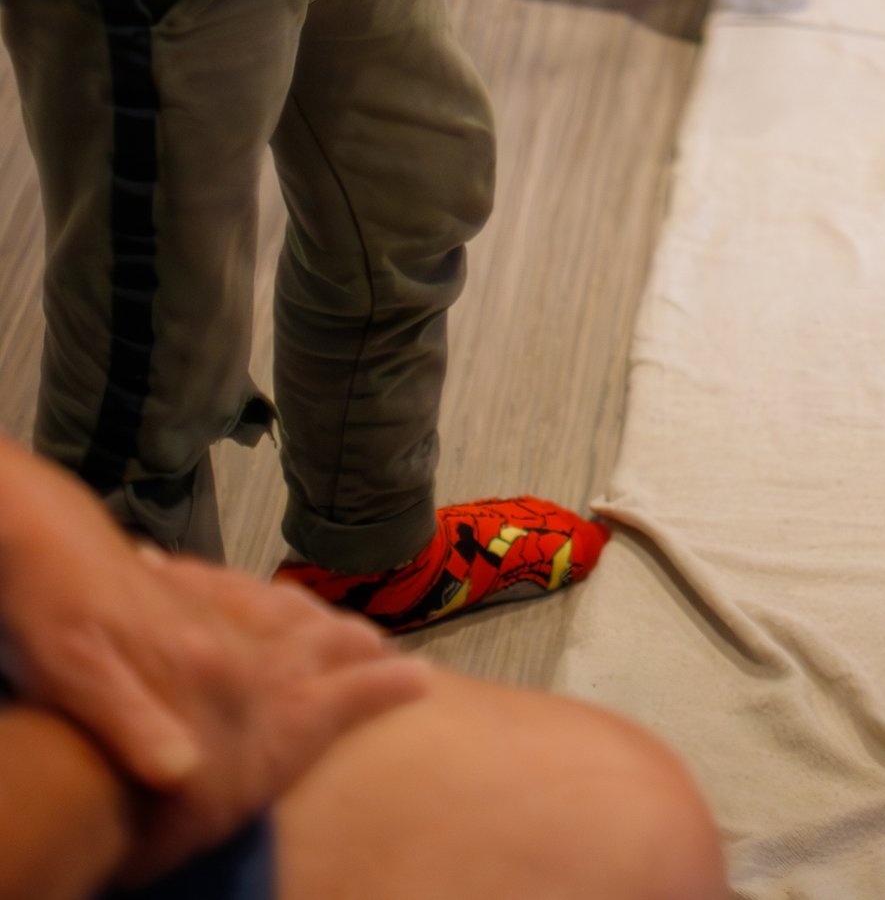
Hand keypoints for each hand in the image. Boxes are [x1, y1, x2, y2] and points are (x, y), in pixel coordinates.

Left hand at [0, 439, 420, 868]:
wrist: (34, 541)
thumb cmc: (50, 618)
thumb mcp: (84, 685)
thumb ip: (141, 724)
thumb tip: (183, 769)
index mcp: (213, 660)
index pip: (314, 669)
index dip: (374, 679)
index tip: (420, 678)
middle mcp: (215, 627)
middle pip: (305, 630)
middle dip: (353, 643)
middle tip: (392, 651)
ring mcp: (195, 600)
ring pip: (270, 605)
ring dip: (308, 616)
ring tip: (334, 622)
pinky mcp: (167, 584)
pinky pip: (219, 588)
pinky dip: (242, 594)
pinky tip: (240, 593)